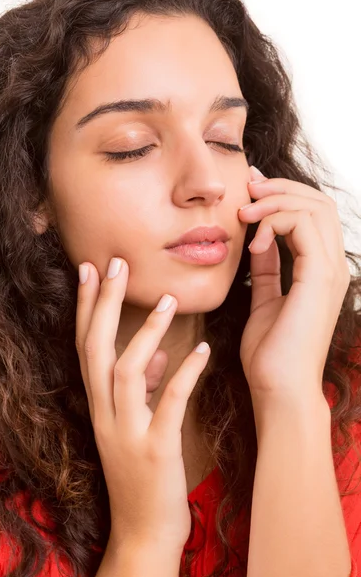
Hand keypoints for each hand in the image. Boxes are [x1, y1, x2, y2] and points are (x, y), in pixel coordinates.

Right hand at [75, 258, 210, 551]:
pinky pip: (169, 405)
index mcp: (99, 405)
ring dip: (146, 334)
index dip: (86, 307)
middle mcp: (105, 414)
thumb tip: (156, 353)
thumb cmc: (142, 472)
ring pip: (126, 372)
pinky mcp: (156, 450)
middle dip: (103, 305)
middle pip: (96, 350)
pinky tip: (203, 352)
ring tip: (168, 301)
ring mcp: (127, 433)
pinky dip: (184, 375)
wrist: (145, 530)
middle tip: (115, 264)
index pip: (85, 346)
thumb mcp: (135, 424)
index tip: (91, 269)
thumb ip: (142, 388)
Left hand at [238, 166, 349, 411]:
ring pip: (314, 207)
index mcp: (320, 271)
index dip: (282, 195)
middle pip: (318, 202)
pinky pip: (302, 226)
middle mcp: (332, 266)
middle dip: (280, 188)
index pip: (312, 215)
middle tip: (247, 187)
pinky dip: (274, 221)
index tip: (249, 188)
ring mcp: (330, 270)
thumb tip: (259, 241)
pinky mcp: (319, 277)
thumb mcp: (265, 299)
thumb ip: (267, 268)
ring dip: (276, 200)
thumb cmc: (271, 354)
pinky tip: (252, 239)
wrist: (278, 389)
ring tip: (246, 210)